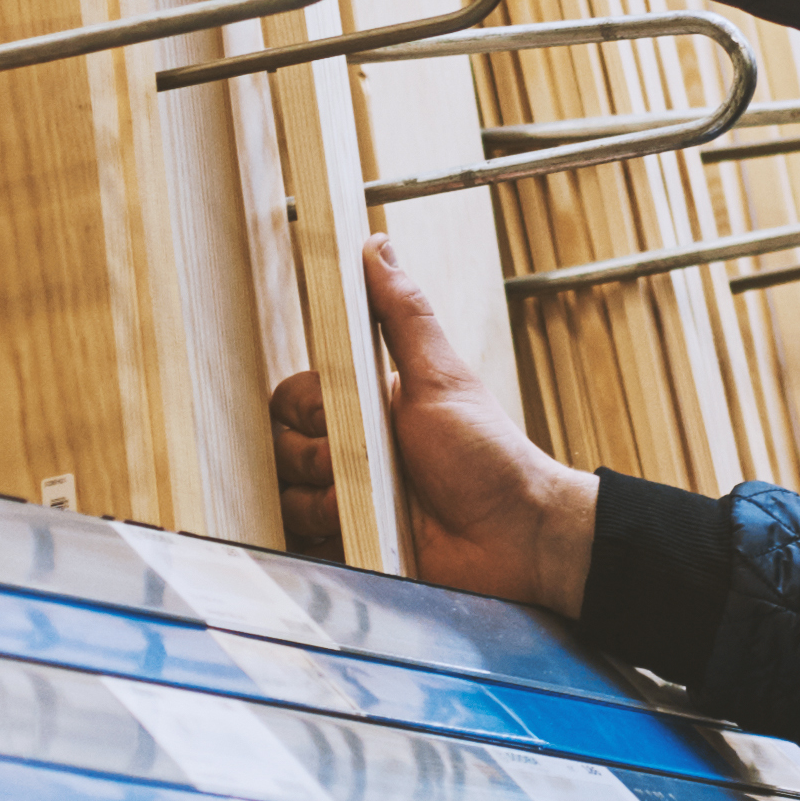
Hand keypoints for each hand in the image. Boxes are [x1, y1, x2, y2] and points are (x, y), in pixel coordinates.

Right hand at [272, 239, 596, 621]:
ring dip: (321, 509)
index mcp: (363, 409)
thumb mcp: (442, 378)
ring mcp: (347, 507)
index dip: (306, 414)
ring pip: (285, 502)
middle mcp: (348, 456)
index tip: (338, 423)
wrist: (519, 539)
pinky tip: (350, 540)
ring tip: (371, 510)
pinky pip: (299, 549)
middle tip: (364, 469)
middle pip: (280, 452)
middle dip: (315, 464)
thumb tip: (378, 246)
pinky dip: (314, 545)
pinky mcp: (349, 554)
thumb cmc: (489, 457)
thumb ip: (403, 314)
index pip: (289, 402)